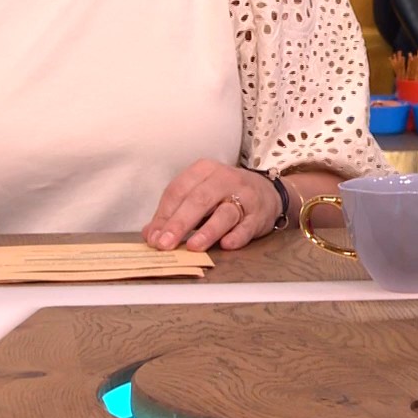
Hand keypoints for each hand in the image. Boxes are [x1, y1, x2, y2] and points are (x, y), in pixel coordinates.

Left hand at [142, 160, 279, 252]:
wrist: (267, 192)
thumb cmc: (224, 195)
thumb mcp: (198, 195)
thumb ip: (174, 213)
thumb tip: (150, 235)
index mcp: (203, 171)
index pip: (178, 191)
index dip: (164, 215)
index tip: (154, 237)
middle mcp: (224, 179)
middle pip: (199, 200)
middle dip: (180, 223)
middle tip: (165, 243)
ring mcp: (244, 196)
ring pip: (224, 213)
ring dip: (208, 231)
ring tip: (193, 246)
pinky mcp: (259, 214)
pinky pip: (247, 226)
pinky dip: (237, 236)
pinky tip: (226, 245)